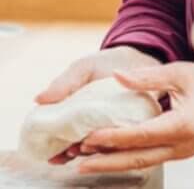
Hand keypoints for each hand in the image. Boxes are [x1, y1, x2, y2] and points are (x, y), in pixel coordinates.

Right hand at [34, 46, 164, 165]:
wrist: (139, 56)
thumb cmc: (106, 63)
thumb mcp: (83, 69)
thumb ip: (64, 83)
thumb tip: (38, 99)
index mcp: (78, 120)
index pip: (64, 143)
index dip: (58, 151)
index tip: (54, 153)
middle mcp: (96, 128)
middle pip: (82, 148)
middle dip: (74, 153)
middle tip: (72, 149)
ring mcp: (114, 128)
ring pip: (102, 147)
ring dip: (94, 150)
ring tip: (88, 145)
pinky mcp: (134, 125)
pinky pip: (125, 139)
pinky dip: (117, 141)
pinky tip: (111, 137)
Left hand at [70, 62, 193, 173]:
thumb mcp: (179, 71)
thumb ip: (148, 77)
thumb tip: (119, 77)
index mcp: (186, 124)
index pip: (143, 135)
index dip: (115, 136)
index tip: (93, 135)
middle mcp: (184, 145)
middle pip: (138, 158)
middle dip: (106, 159)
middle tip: (79, 157)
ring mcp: (181, 153)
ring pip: (141, 163)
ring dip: (112, 163)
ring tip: (85, 161)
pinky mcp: (178, 154)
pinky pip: (148, 160)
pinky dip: (125, 159)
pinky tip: (108, 157)